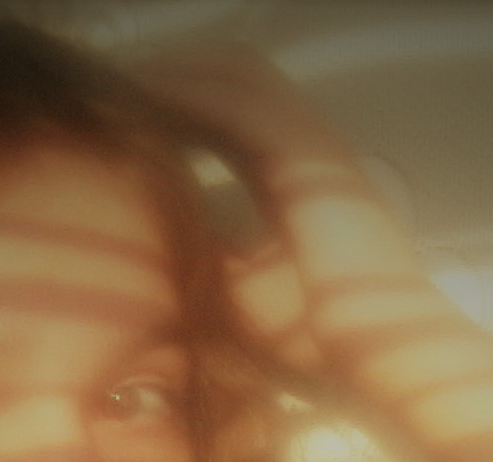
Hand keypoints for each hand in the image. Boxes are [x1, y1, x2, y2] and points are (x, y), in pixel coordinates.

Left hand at [128, 43, 364, 375]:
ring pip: (235, 76)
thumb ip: (212, 258)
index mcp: (302, 181)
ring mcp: (314, 150)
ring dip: (174, 72)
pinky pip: (235, 105)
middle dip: (174, 71)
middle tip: (111, 84)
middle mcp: (311, 154)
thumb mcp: (247, 294)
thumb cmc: (321, 343)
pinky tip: (141, 101)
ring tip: (118, 83)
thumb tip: (161, 249)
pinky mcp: (306, 161)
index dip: (182, 101)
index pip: (235, 112)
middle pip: (236, 76)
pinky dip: (185, 95)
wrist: (380, 358)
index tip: (126, 112)